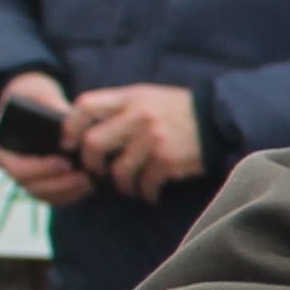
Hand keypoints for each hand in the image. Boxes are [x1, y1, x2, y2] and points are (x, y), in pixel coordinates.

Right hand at [0, 70, 93, 206]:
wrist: (33, 105)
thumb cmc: (35, 97)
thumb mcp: (39, 94)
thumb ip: (50, 106)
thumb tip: (70, 121)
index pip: (16, 167)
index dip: (40, 169)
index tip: (65, 163)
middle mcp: (6, 163)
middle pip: (29, 184)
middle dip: (58, 183)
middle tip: (84, 177)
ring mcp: (21, 174)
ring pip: (41, 193)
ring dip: (67, 191)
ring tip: (89, 181)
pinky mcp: (38, 182)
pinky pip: (51, 196)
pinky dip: (70, 194)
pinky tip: (89, 186)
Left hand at [66, 83, 205, 200]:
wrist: (219, 119)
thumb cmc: (179, 111)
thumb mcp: (147, 98)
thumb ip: (120, 108)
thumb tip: (86, 131)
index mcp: (130, 97)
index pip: (85, 106)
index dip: (70, 127)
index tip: (70, 143)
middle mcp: (138, 116)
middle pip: (93, 143)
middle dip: (91, 163)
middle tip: (97, 172)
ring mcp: (153, 138)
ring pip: (118, 169)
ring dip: (121, 184)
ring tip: (128, 186)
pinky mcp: (167, 159)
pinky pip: (145, 182)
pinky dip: (145, 192)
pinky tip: (150, 192)